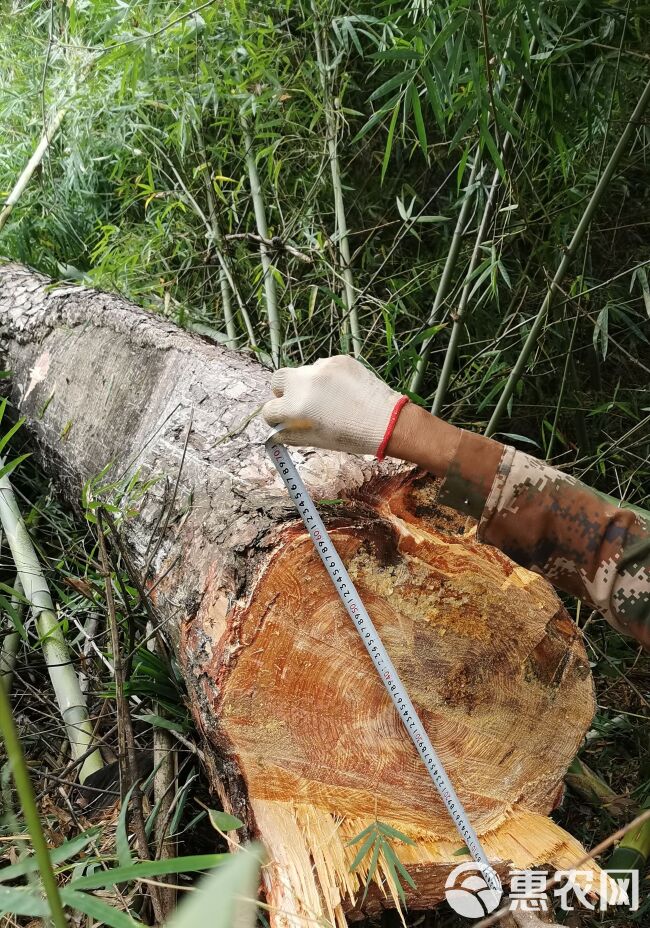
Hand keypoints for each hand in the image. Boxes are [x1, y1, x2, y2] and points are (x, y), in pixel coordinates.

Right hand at [262, 355, 407, 456]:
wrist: (387, 421)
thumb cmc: (353, 436)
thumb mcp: (317, 441)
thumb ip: (291, 436)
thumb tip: (277, 434)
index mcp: (297, 406)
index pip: (270, 409)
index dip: (275, 418)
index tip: (283, 421)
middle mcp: (306, 382)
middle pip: (277, 381)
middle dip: (282, 393)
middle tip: (298, 404)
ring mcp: (323, 367)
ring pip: (302, 372)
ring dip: (306, 385)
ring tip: (327, 400)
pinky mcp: (339, 360)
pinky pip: (323, 367)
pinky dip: (325, 378)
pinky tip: (341, 391)